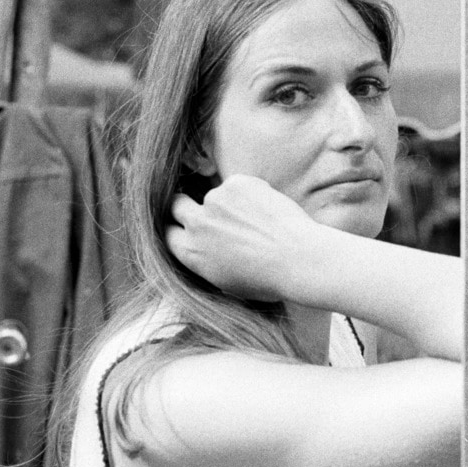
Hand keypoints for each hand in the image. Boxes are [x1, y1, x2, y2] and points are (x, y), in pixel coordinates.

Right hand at [167, 174, 321, 301]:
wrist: (300, 260)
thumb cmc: (271, 279)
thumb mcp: (227, 282)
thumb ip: (207, 262)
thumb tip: (204, 251)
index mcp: (191, 253)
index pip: (166, 232)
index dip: (177, 227)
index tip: (186, 225)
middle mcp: (196, 225)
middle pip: (176, 204)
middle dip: (186, 204)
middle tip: (210, 210)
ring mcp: (215, 201)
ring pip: (215, 194)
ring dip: (230, 202)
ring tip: (259, 220)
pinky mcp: (236, 184)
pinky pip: (238, 184)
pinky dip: (251, 193)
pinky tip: (270, 210)